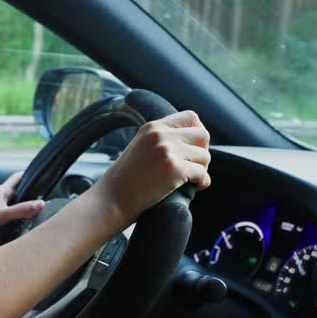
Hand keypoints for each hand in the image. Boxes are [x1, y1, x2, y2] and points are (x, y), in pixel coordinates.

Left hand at [0, 171, 46, 253]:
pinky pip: (12, 224)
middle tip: (46, 196)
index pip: (16, 179)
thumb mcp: (1, 213)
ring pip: (15, 210)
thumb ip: (21, 210)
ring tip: (40, 213)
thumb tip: (41, 204)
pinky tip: (26, 229)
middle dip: (30, 195)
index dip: (27, 175)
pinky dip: (19, 225)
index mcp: (0, 193)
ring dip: (25, 212)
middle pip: (18, 195)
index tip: (39, 172)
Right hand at [92, 110, 210, 225]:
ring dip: (201, 169)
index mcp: (152, 127)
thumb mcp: (141, 148)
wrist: (112, 200)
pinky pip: (202, 173)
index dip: (197, 134)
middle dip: (202, 152)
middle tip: (193, 166)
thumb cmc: (126, 181)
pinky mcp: (173, 169)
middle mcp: (160, 134)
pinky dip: (201, 182)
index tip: (193, 150)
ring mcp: (167, 150)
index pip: (191, 117)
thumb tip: (193, 144)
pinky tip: (194, 188)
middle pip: (203, 135)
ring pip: (205, 155)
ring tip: (191, 179)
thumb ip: (162, 140)